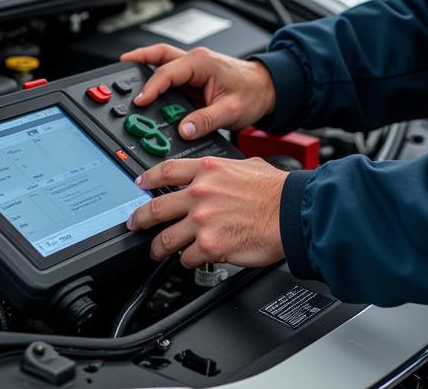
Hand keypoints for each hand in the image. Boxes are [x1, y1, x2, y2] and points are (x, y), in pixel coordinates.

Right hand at [119, 43, 275, 139]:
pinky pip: (171, 74)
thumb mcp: (231, 110)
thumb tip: (183, 129)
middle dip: (138, 59)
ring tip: (126, 74)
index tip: (140, 101)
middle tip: (119, 67)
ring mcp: (194, 68)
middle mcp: (195, 61)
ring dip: (146, 66)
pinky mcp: (195, 77)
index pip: (168, 73)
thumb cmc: (253, 92)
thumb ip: (205, 120)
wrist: (269, 88)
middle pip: (159, 55)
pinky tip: (150, 90)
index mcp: (201, 63)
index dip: (151, 87)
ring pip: (163, 61)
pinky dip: (158, 79)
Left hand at [127, 155, 286, 267]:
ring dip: (158, 248)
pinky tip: (192, 260)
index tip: (140, 184)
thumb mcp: (246, 165)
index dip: (148, 178)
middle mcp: (200, 193)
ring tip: (157, 252)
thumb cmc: (276, 190)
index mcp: (208, 169)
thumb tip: (220, 173)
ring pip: (166, 239)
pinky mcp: (210, 246)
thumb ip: (224, 169)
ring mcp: (202, 220)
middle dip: (140, 218)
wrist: (292, 212)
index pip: (166, 171)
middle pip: (157, 207)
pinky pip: (187, 259)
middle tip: (135, 223)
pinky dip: (188, 262)